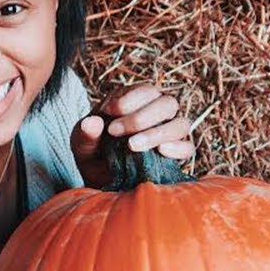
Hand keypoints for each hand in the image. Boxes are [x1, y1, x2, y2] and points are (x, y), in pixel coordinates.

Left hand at [72, 83, 193, 188]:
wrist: (101, 180)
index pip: (145, 90)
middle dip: (140, 117)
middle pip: (167, 103)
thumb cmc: (93, 154)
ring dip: (157, 133)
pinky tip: (160, 151)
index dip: (129, 99)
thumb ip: (85, 133)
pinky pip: (187, 147)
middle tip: (114, 131)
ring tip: (132, 146)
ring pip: (180, 124)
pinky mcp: (176, 153)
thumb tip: (91, 122)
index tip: (107, 112)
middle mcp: (158, 112)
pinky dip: (177, 148)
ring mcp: (169, 132)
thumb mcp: (82, 144)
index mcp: (137, 101)